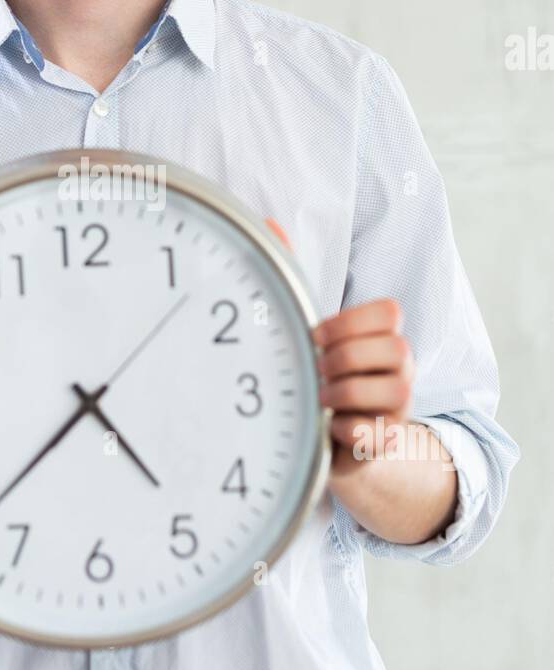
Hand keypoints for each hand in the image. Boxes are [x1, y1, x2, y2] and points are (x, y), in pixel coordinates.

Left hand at [261, 223, 415, 487]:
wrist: (332, 444)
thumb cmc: (319, 380)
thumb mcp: (307, 335)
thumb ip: (292, 281)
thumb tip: (269, 224)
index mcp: (382, 338)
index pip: (390, 311)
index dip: (350, 321)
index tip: (315, 335)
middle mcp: (400, 370)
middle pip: (398, 347)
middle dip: (346, 356)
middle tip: (316, 368)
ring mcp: (399, 410)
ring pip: (396, 389)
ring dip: (345, 392)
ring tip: (319, 398)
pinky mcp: (385, 445)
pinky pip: (379, 434)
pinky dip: (348, 429)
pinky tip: (327, 427)